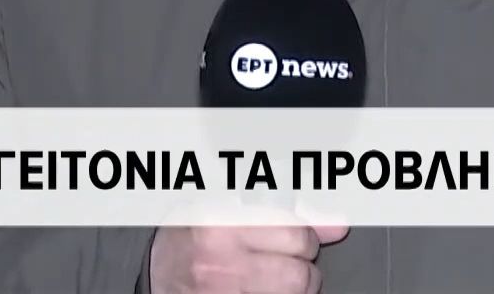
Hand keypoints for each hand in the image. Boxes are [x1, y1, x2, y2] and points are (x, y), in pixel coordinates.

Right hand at [148, 223, 349, 293]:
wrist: (155, 270)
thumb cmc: (192, 235)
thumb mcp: (230, 208)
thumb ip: (287, 216)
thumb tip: (338, 227)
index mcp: (222, 226)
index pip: (296, 234)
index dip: (303, 237)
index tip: (294, 239)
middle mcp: (220, 265)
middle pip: (299, 276)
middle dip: (303, 271)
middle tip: (288, 264)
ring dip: (294, 291)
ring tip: (275, 281)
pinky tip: (265, 292)